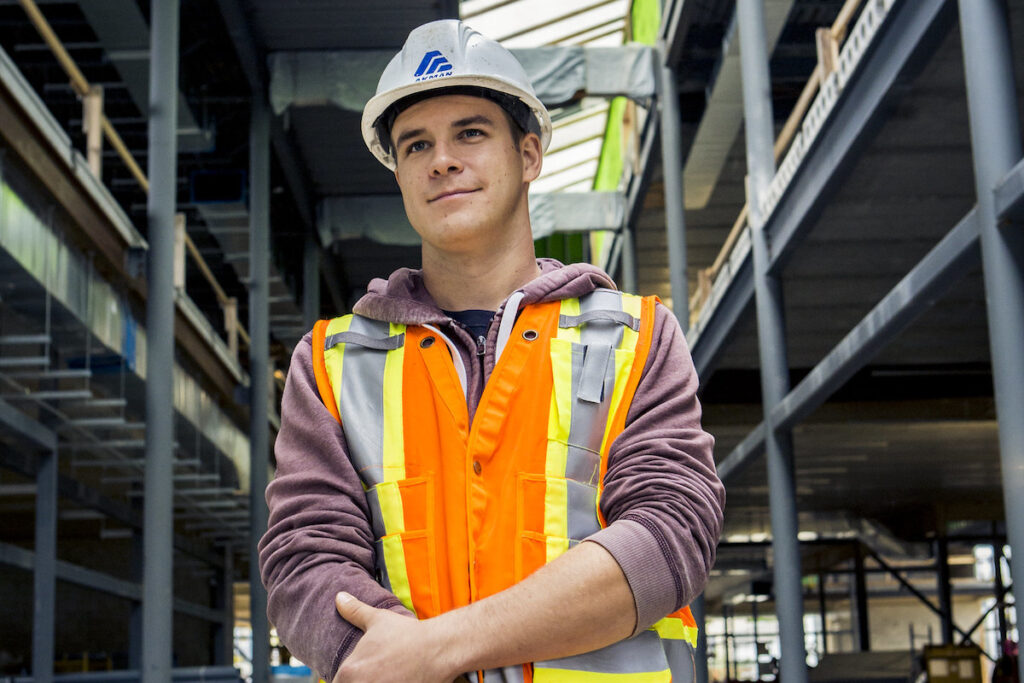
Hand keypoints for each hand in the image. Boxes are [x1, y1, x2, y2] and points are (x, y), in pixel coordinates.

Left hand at [331, 592, 461, 682]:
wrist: (439, 649)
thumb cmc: (407, 635)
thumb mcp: (377, 620)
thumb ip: (354, 611)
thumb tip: (338, 597)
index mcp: (348, 673)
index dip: (350, 678)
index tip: (366, 672)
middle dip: (365, 682)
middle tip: (380, 675)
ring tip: (391, 678)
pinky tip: (400, 681)